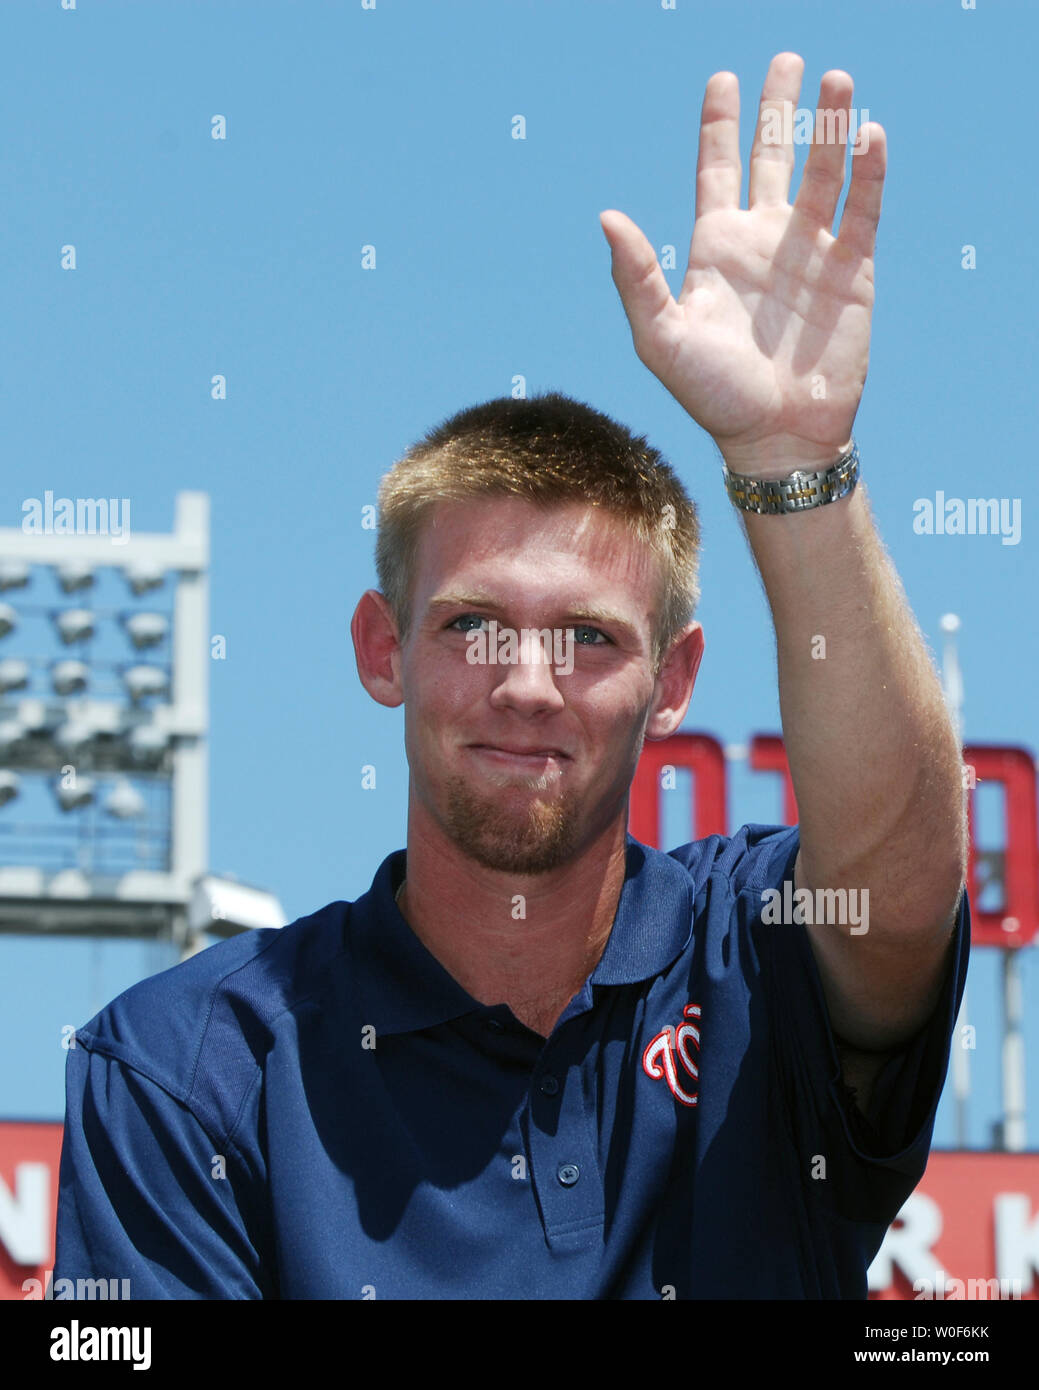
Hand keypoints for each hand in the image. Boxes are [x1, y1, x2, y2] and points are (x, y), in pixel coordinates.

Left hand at [600, 52, 884, 475]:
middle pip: (772, 156)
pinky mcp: (852, 271)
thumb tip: (607, 216)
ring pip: (823, 172)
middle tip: (787, 59)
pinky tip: (869, 133)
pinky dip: (868, 171)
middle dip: (778, 108)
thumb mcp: (662, 338)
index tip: (723, 78)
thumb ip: (637, 277)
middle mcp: (763, 240)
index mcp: (716, 248)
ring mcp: (810, 252)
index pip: (717, 170)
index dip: (720, 125)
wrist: (778, 437)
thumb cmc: (713, 395)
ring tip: (834, 79)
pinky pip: (863, 209)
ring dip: (829, 126)